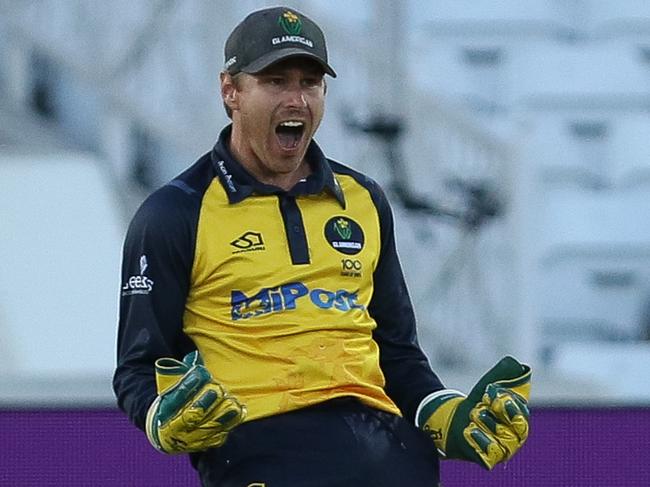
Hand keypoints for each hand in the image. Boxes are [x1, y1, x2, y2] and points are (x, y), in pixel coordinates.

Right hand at [145, 351, 245, 452]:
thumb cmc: (172, 401)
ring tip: (232, 401)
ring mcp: (190, 438)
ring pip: (208, 427)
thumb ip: (182, 372)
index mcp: (164, 410)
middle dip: (207, 401)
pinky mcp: (203, 444)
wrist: (164, 430)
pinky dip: (229, 424)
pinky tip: (238, 411)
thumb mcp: (170, 387)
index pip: (175, 398)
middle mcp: (175, 428)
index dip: (188, 385)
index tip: (201, 372)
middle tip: (218, 389)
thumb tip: (194, 355)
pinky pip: (217, 436)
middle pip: (193, 415)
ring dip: (222, 413)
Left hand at [416, 356, 530, 469]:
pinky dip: (478, 439)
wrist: (456, 419)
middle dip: (493, 415)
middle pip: (513, 430)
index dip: (508, 406)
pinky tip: (469, 430)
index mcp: (520, 419)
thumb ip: (504, 373)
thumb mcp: (489, 384)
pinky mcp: (490, 460)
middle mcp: (516, 437)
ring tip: (472, 417)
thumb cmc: (478, 402)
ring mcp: (504, 450)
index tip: (493, 396)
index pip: (522, 415)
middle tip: (479, 407)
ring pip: (501, 441)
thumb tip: (519, 365)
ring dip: (482, 425)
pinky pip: (489, 455)